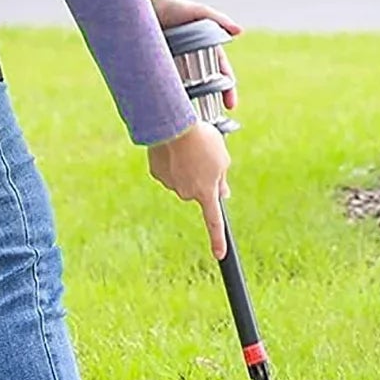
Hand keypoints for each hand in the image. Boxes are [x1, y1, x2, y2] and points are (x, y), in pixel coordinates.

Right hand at [147, 120, 231, 259]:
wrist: (173, 125)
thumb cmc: (203, 140)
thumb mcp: (222, 159)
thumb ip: (222, 179)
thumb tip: (222, 194)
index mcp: (206, 192)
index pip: (214, 221)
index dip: (217, 239)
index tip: (219, 254)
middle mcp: (187, 193)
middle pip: (198, 190)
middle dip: (202, 178)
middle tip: (204, 157)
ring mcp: (171, 184)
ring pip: (182, 180)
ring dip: (187, 168)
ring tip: (190, 148)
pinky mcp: (157, 173)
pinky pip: (168, 171)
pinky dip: (172, 163)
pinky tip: (175, 149)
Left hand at [151, 0, 241, 110]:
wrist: (149, 4)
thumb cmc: (177, 7)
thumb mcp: (199, 12)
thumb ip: (219, 20)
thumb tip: (239, 32)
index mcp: (207, 49)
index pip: (221, 74)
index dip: (227, 90)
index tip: (230, 105)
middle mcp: (193, 59)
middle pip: (206, 85)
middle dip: (212, 103)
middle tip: (213, 120)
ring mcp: (177, 64)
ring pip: (187, 89)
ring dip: (191, 104)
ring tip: (192, 122)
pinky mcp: (160, 66)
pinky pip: (167, 86)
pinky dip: (170, 98)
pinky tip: (169, 111)